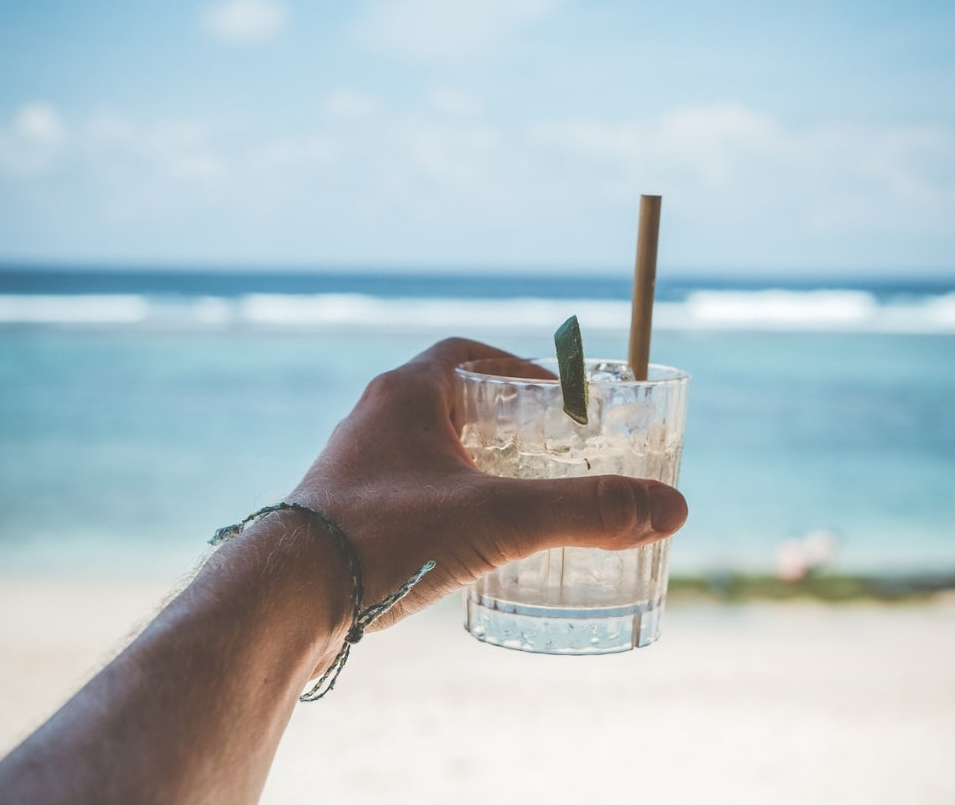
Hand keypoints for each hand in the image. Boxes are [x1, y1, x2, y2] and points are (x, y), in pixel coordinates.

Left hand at [293, 337, 687, 624]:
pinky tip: (465, 538)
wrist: (282, 599)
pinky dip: (443, 498)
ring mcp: (355, 465)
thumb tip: (671, 507)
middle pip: (451, 400)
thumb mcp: (498, 518)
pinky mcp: (343, 509)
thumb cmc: (386, 536)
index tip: (556, 399)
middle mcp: (375, 418)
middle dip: (502, 420)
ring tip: (516, 494)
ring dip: (470, 461)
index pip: (469, 356)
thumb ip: (585, 511)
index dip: (518, 369)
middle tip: (548, 450)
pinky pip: (405, 486)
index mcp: (407, 393)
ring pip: (425, 447)